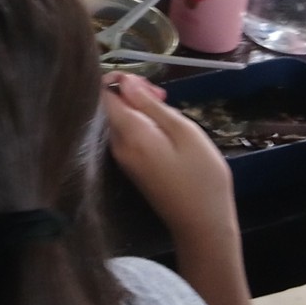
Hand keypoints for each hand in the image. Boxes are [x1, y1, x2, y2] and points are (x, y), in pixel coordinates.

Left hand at [104, 75, 237, 253]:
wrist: (202, 224)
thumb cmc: (201, 176)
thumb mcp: (183, 131)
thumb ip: (150, 105)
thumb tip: (124, 81)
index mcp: (128, 134)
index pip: (103, 94)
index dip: (122, 80)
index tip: (151, 86)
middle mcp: (117, 146)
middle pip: (110, 106)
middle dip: (134, 94)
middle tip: (165, 98)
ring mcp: (122, 159)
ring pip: (120, 120)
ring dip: (141, 110)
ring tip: (170, 114)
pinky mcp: (131, 167)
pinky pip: (127, 135)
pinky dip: (142, 125)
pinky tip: (165, 131)